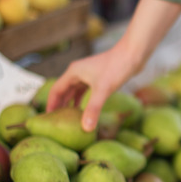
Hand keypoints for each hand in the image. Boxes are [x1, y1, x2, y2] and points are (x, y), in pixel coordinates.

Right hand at [46, 0, 180, 130]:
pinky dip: (82, 100)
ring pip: (74, 91)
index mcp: (74, 72)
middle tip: (55, 123)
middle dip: (59, 106)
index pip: (56, 91)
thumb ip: (93, 109)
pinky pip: (85, 91)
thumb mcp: (103, 90)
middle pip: (63, 91)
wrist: (134, 53)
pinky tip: (84, 110)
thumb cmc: (118, 67)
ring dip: (70, 104)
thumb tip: (85, 128)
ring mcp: (88, 74)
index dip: (50, 105)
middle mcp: (78, 72)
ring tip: (68, 120)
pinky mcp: (98, 77)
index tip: (47, 120)